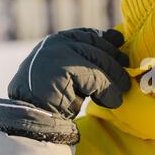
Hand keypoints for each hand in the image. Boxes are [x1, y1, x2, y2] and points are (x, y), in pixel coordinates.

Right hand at [0, 28, 130, 143]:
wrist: (29, 119)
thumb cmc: (52, 100)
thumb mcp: (71, 76)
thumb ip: (87, 63)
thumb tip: (117, 49)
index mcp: (56, 42)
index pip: (88, 35)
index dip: (108, 40)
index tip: (121, 44)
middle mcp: (56, 43)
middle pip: (98, 48)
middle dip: (115, 63)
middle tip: (126, 80)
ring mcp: (58, 53)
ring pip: (100, 62)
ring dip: (114, 80)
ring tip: (120, 95)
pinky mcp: (64, 68)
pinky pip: (97, 78)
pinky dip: (107, 92)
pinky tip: (111, 102)